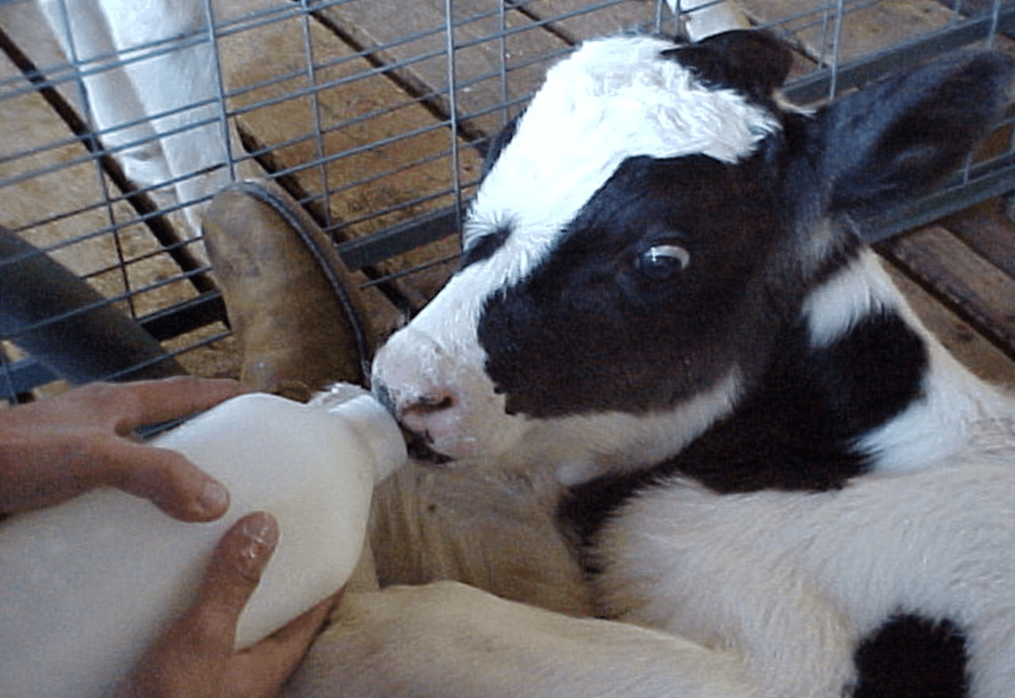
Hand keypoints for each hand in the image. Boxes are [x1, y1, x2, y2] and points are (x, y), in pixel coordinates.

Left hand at [0, 377, 246, 519]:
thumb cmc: (10, 451)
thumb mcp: (93, 456)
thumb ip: (154, 472)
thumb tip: (215, 499)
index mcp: (117, 405)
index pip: (187, 391)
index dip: (226, 394)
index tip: (262, 402)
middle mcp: (102, 430)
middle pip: (167, 432)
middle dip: (204, 448)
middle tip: (239, 474)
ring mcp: (81, 463)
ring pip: (139, 473)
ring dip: (166, 492)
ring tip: (197, 523)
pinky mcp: (60, 495)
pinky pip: (110, 508)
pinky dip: (130, 523)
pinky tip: (139, 549)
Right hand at [122, 512, 340, 697]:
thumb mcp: (204, 638)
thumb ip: (232, 586)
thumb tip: (266, 526)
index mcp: (270, 662)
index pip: (315, 609)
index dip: (326, 573)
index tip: (331, 536)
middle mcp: (247, 670)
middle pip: (272, 612)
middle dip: (268, 573)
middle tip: (262, 528)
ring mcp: (213, 676)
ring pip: (229, 622)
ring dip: (220, 589)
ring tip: (208, 548)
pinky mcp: (177, 679)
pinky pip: (189, 634)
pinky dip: (183, 609)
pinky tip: (159, 593)